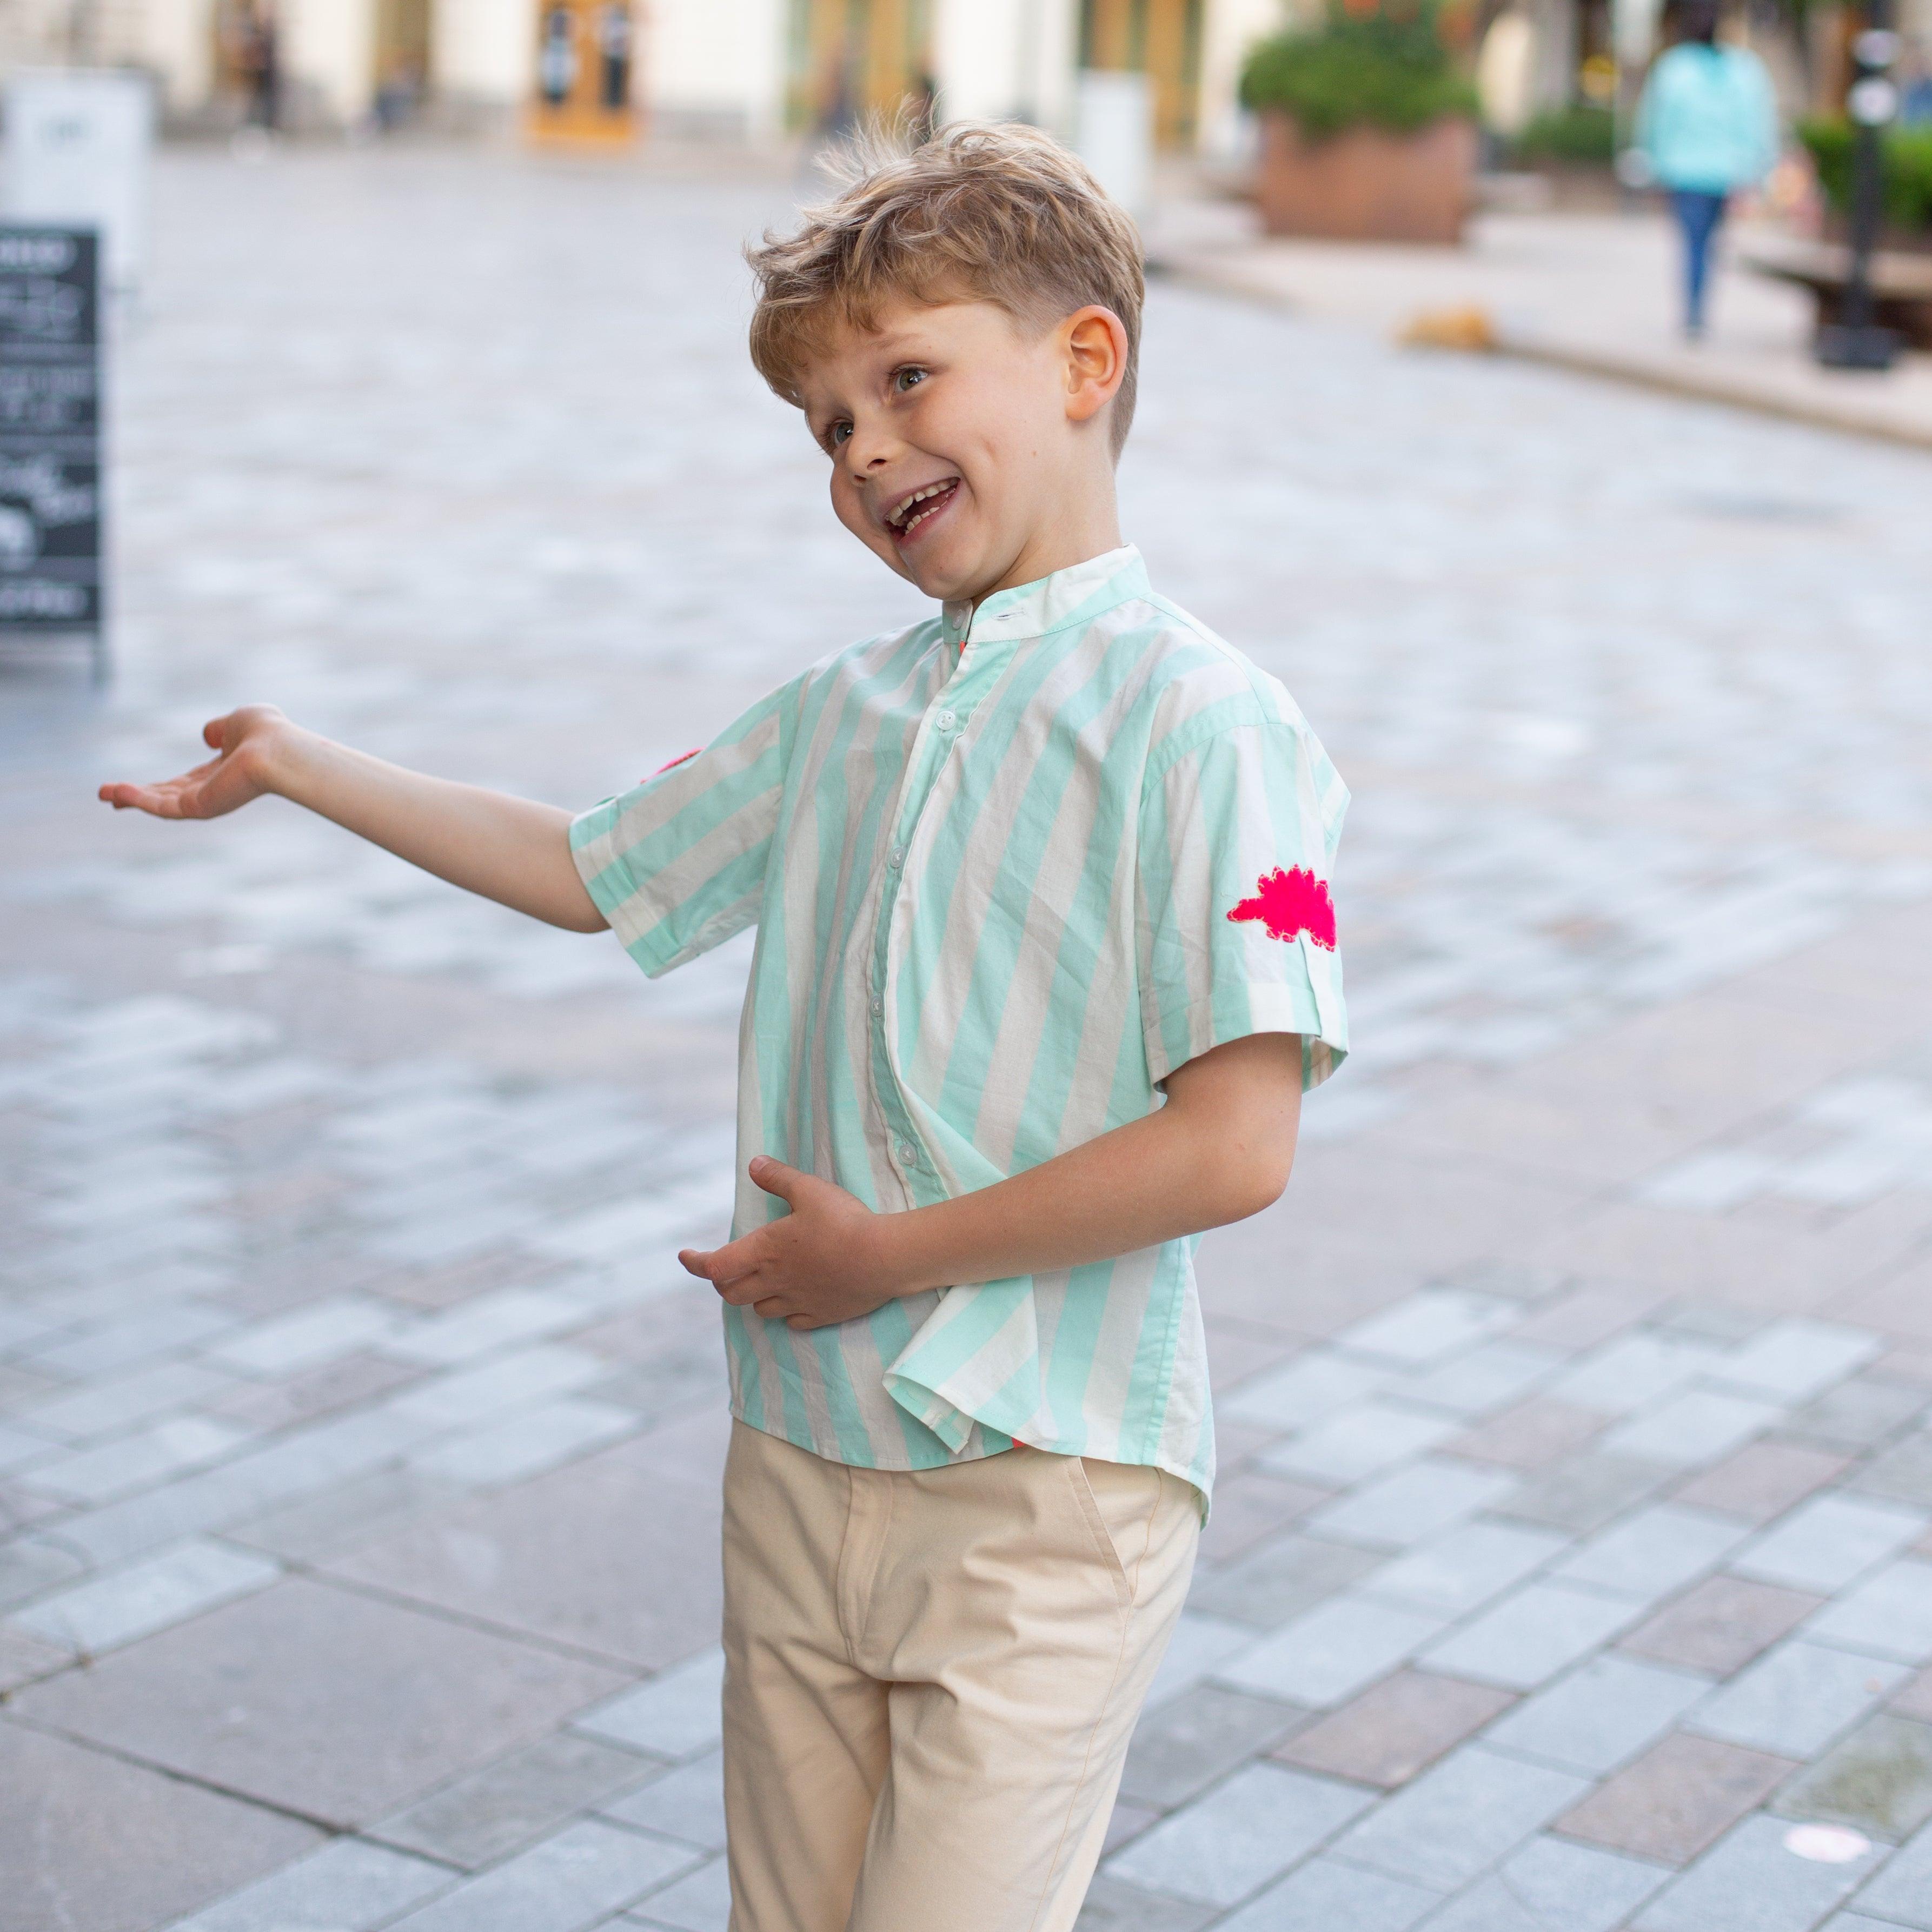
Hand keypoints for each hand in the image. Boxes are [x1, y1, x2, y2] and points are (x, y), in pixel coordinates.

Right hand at [99, 706, 293, 818]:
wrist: (279, 749)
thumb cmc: (267, 733)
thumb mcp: (238, 722)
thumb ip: (220, 728)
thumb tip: (208, 736)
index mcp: (222, 772)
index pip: (184, 782)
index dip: (158, 783)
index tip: (130, 784)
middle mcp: (214, 789)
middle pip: (167, 796)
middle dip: (137, 795)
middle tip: (107, 793)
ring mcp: (207, 800)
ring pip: (161, 804)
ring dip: (131, 798)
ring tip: (103, 793)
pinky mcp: (201, 807)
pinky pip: (163, 807)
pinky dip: (138, 800)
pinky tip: (117, 792)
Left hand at [679, 1157, 903, 1329]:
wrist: (883, 1258)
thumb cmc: (844, 1222)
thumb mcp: (810, 1190)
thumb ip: (778, 1178)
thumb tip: (754, 1165)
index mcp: (765, 1251)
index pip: (715, 1266)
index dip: (695, 1263)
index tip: (686, 1255)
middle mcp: (775, 1281)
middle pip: (731, 1294)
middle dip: (723, 1283)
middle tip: (725, 1269)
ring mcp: (798, 1301)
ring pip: (760, 1309)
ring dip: (754, 1297)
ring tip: (761, 1282)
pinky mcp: (821, 1314)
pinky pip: (792, 1321)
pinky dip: (785, 1312)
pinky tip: (794, 1300)